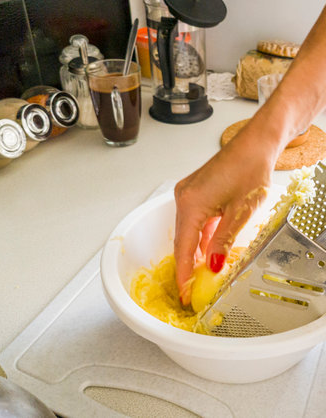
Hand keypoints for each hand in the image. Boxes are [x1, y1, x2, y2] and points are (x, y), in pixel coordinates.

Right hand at [174, 120, 278, 304]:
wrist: (254, 144)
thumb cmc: (250, 169)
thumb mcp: (241, 212)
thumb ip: (223, 241)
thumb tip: (212, 266)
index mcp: (191, 203)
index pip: (183, 247)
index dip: (184, 272)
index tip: (184, 292)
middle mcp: (183, 197)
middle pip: (182, 239)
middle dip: (188, 264)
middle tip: (193, 287)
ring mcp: (187, 193)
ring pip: (188, 230)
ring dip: (195, 249)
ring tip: (202, 272)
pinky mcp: (194, 191)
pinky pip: (193, 219)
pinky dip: (200, 235)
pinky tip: (208, 247)